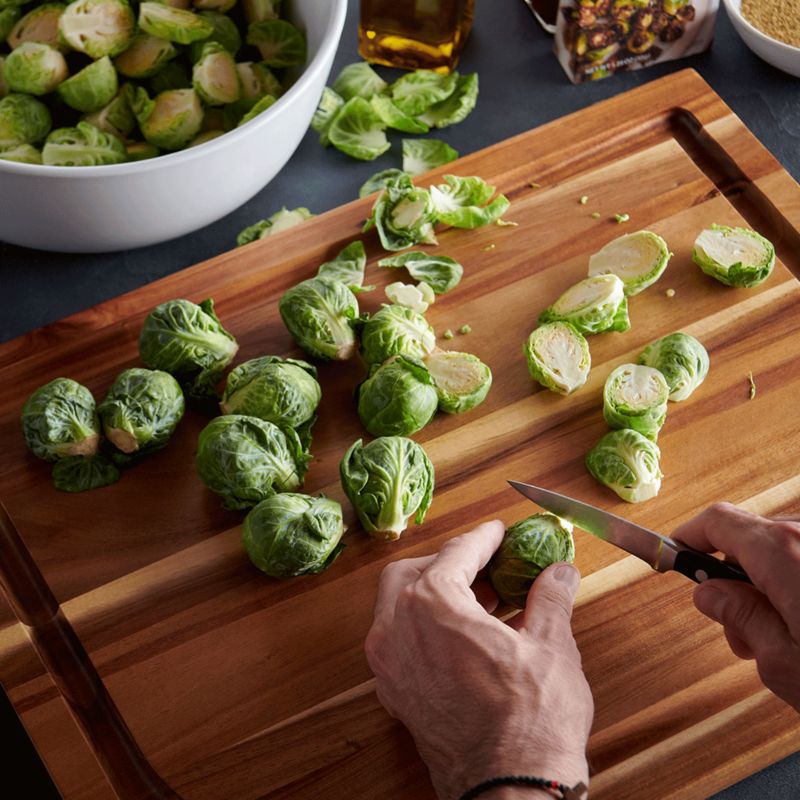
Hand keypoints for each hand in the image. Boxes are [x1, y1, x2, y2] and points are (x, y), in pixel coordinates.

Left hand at [364, 520, 592, 799]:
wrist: (510, 791)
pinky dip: (426, 627)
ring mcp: (389, 666)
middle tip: (484, 566)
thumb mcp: (550, 646)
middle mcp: (396, 630)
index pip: (455, 554)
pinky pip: (401, 642)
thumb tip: (559, 571)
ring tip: (482, 603)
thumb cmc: (530, 723)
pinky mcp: (394, 695)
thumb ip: (549, 598)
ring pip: (398, 607)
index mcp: (430, 606)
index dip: (481, 538)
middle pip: (412, 573)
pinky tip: (465, 637)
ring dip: (435, 595)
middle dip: (447, 563)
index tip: (497, 532)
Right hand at [672, 503, 799, 710]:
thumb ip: (739, 616)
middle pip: (753, 538)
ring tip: (777, 641)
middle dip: (734, 579)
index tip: (674, 557)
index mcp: (785, 552)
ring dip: (769, 586)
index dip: (689, 536)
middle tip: (736, 632)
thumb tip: (708, 593)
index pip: (719, 521)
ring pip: (786, 551)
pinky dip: (798, 585)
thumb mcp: (783, 661)